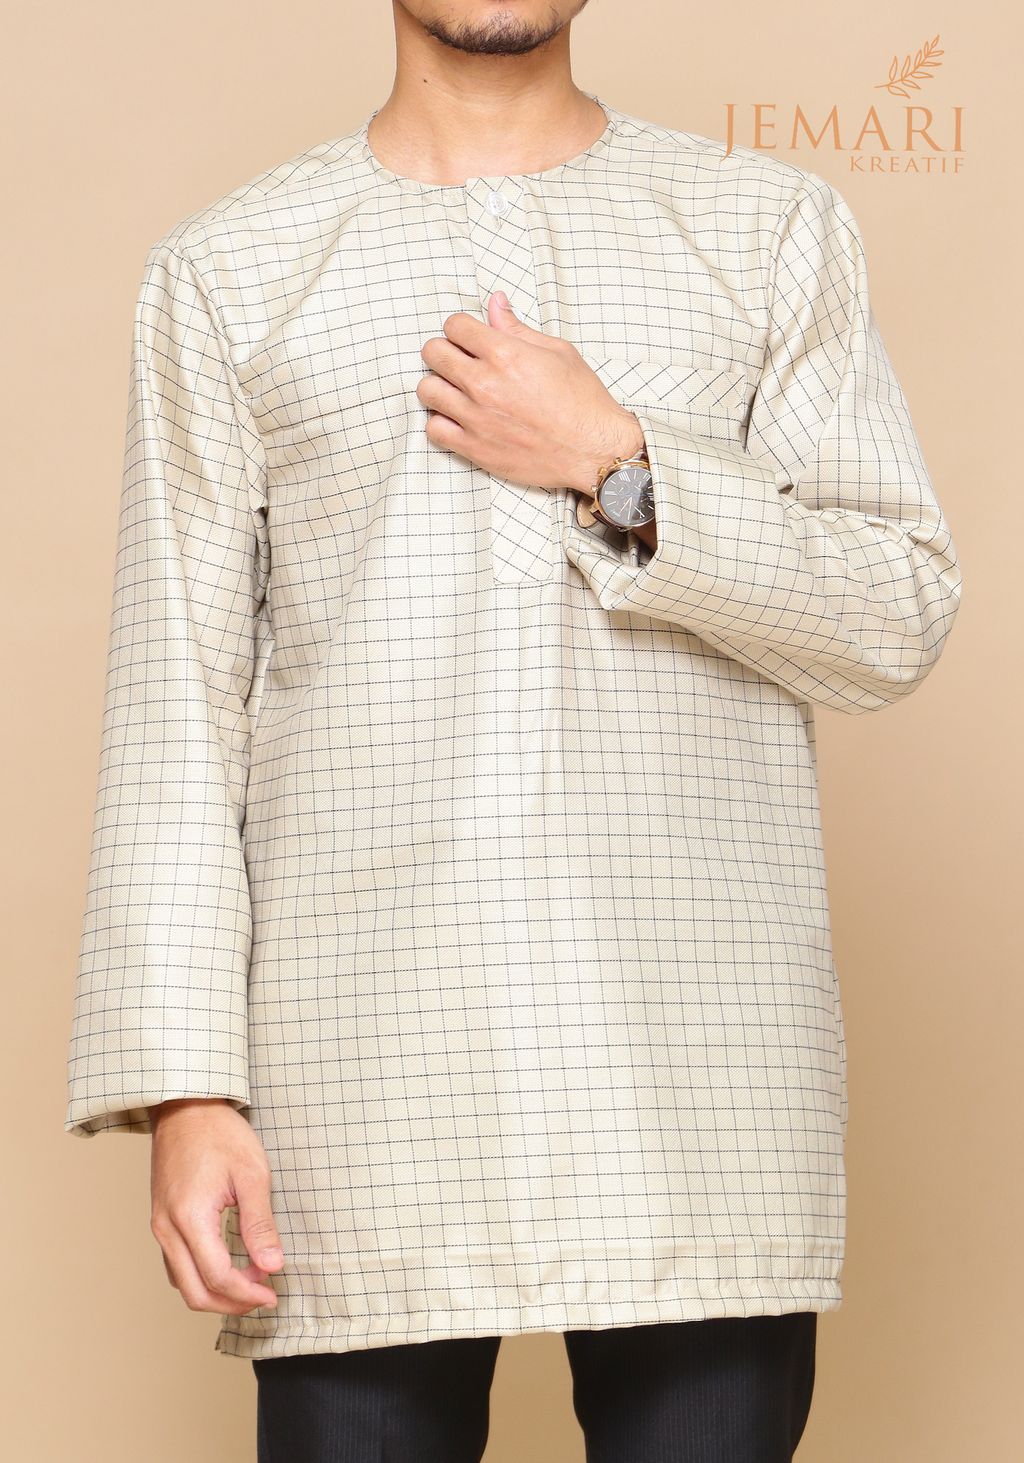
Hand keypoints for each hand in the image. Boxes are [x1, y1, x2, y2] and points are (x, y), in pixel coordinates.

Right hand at [149, 1098, 283, 1315]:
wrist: (186, 1106)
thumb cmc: (219, 1133)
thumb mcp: (251, 1173)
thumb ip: (260, 1224)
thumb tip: (272, 1266)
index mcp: (189, 1217)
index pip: (218, 1277)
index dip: (248, 1294)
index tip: (273, 1294)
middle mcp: (166, 1229)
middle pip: (194, 1293)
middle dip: (231, 1304)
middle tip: (263, 1296)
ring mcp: (159, 1226)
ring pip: (182, 1284)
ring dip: (216, 1293)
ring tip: (250, 1281)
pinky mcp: (160, 1220)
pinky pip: (176, 1266)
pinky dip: (201, 1277)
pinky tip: (227, 1265)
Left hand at [417, 291, 645, 494]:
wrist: (594, 450)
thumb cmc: (582, 401)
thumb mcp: (557, 352)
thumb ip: (518, 329)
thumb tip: (495, 303)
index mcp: (505, 354)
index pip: (454, 325)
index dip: (462, 329)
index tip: (470, 339)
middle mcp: (484, 384)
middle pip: (433, 352)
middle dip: (445, 351)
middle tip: (460, 361)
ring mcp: (476, 418)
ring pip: (427, 390)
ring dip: (439, 386)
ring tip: (457, 391)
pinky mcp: (475, 448)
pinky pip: (433, 429)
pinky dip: (441, 422)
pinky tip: (458, 419)